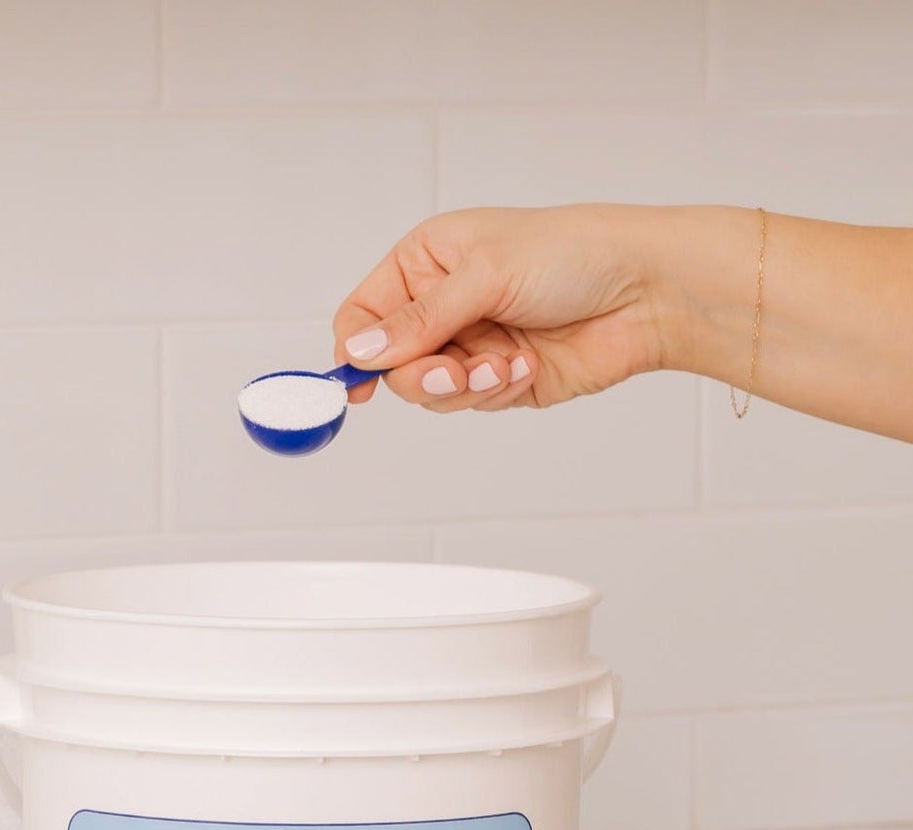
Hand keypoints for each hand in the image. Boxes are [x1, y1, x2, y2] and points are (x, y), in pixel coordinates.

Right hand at [332, 204, 673, 413]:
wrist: (646, 291)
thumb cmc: (572, 254)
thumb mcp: (484, 274)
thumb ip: (418, 320)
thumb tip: (360, 355)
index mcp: (427, 262)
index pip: (363, 316)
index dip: (354, 352)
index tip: (359, 382)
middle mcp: (440, 305)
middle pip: (390, 366)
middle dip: (421, 374)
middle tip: (451, 371)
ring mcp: (468, 345)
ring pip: (428, 392)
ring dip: (464, 385)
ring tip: (505, 364)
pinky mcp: (496, 380)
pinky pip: (469, 404)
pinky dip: (496, 391)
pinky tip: (528, 366)